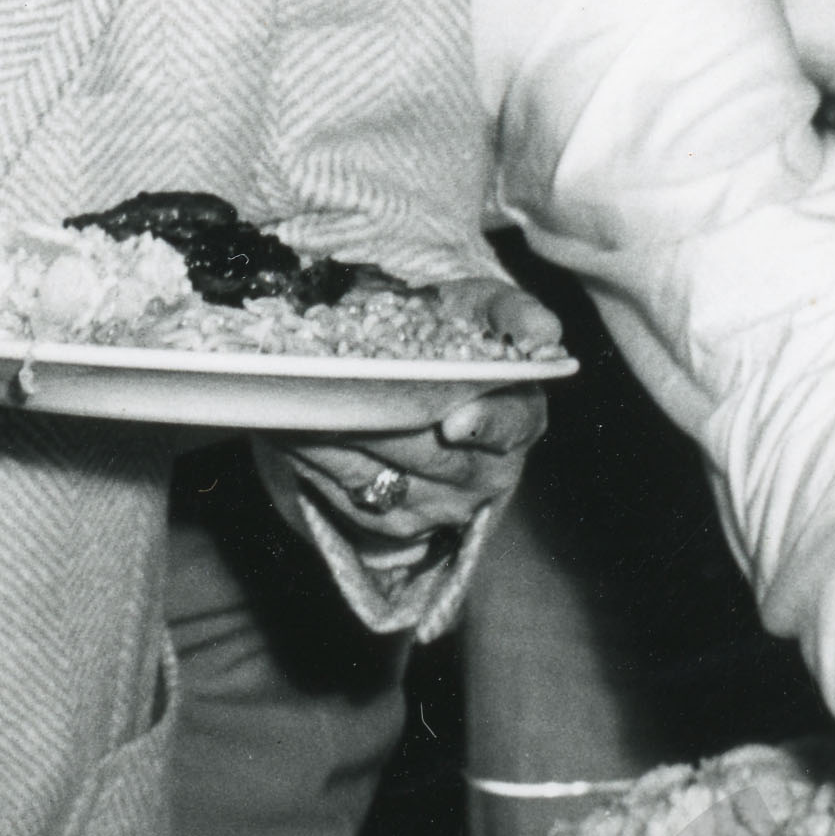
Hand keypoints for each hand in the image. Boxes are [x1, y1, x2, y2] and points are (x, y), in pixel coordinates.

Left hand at [247, 281, 563, 625]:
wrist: (422, 385)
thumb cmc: (452, 337)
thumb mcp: (484, 311)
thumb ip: (512, 313)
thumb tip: (544, 330)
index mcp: (520, 418)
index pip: (510, 426)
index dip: (483, 425)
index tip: (453, 423)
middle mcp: (488, 473)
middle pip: (427, 454)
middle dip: (381, 424)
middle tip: (339, 394)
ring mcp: (442, 506)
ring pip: (378, 477)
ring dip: (332, 441)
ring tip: (300, 405)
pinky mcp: (397, 524)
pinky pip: (346, 495)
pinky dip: (311, 460)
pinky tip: (289, 427)